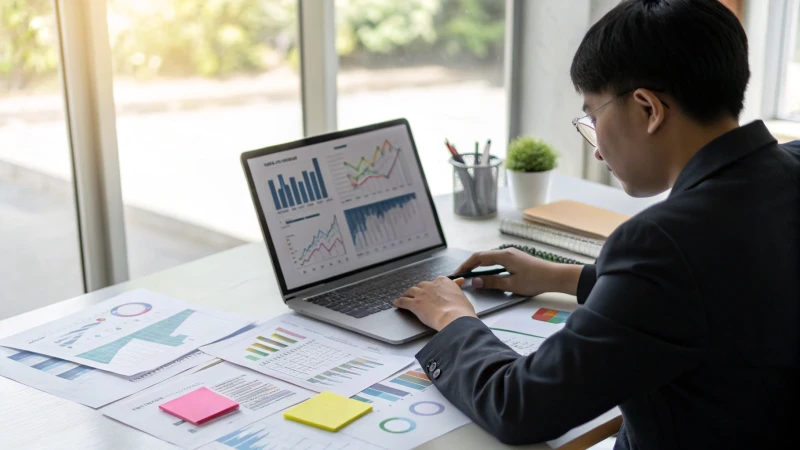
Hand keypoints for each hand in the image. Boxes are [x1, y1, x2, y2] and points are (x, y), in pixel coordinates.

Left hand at [393, 277, 476, 330]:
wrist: (455, 317)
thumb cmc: (461, 310)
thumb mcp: (462, 295)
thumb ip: (457, 287)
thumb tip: (460, 281)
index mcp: (443, 281)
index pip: (435, 282)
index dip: (432, 287)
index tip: (432, 290)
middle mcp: (431, 285)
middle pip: (421, 286)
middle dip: (419, 290)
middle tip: (418, 295)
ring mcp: (422, 294)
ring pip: (411, 291)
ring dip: (407, 294)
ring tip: (405, 297)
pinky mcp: (415, 304)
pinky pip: (404, 301)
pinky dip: (399, 302)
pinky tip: (397, 303)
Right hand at [454, 248, 582, 296]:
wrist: (555, 276)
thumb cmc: (535, 280)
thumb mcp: (511, 284)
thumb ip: (492, 282)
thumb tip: (475, 281)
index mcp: (504, 256)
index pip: (478, 257)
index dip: (466, 265)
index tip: (457, 273)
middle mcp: (506, 251)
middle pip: (483, 256)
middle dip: (470, 265)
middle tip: (461, 276)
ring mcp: (511, 254)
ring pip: (490, 258)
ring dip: (479, 266)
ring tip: (470, 275)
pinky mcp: (516, 258)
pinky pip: (496, 260)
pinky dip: (487, 266)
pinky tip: (486, 274)